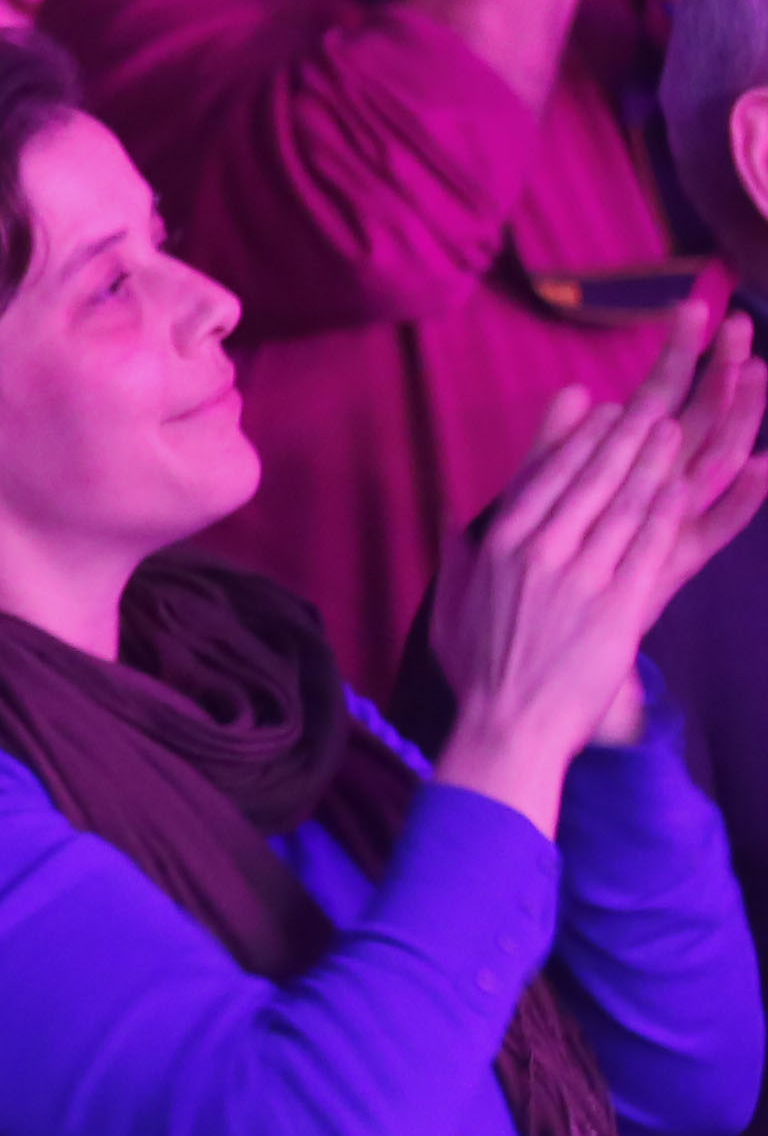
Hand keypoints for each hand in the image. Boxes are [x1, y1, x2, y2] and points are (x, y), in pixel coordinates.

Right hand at [434, 312, 767, 812]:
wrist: (510, 728)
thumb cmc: (480, 673)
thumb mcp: (451, 610)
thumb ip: (457, 559)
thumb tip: (455, 522)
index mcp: (498, 547)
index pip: (546, 476)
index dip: (580, 439)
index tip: (604, 412)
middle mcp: (538, 551)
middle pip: (590, 479)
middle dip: (625, 438)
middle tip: (653, 407)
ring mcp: (580, 576)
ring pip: (623, 504)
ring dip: (653, 464)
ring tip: (676, 433)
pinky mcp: (618, 604)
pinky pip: (647, 544)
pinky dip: (667, 511)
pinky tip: (684, 485)